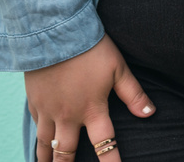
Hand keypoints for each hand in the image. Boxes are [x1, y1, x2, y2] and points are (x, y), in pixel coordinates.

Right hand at [26, 35, 153, 161]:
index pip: (105, 142)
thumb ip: (133, 94)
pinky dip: (37, 139)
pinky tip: (39, 143)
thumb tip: (150, 113)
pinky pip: (35, 127)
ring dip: (47, 159)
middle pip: (66, 151)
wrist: (53, 34)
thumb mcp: (118, 69)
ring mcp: (48, 111)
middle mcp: (68, 115)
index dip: (111, 160)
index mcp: (92, 109)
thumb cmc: (91, 49)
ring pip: (45, 144)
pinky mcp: (34, 102)